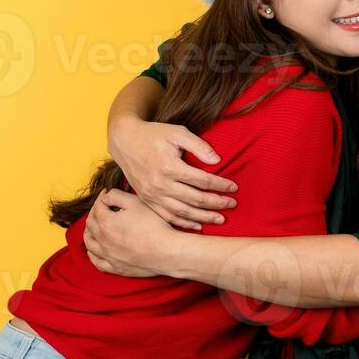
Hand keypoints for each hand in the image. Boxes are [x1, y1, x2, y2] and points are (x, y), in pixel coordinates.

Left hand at [83, 189, 175, 277]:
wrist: (166, 252)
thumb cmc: (154, 226)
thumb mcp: (136, 203)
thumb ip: (116, 196)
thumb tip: (105, 197)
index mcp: (106, 223)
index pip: (97, 206)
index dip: (101, 197)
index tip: (106, 193)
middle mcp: (102, 240)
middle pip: (90, 223)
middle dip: (94, 212)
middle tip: (101, 207)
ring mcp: (107, 256)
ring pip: (89, 243)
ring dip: (89, 232)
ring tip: (94, 227)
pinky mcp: (114, 268)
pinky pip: (96, 261)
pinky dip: (92, 254)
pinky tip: (95, 250)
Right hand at [107, 117, 237, 229]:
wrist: (124, 140)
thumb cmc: (154, 134)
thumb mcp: (178, 132)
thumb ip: (199, 146)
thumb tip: (217, 160)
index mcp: (170, 167)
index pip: (203, 181)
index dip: (221, 185)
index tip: (234, 188)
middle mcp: (160, 184)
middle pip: (195, 199)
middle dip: (217, 203)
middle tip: (233, 205)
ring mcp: (152, 194)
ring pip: (183, 212)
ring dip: (203, 217)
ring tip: (220, 219)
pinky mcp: (146, 200)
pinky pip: (167, 216)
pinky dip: (183, 224)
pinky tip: (197, 226)